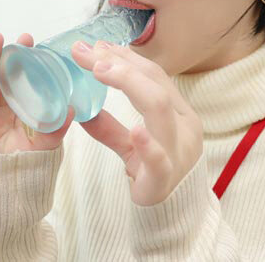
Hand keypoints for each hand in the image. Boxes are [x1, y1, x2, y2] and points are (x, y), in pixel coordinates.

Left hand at [70, 40, 203, 205]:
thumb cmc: (155, 175)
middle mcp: (184, 126)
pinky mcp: (165, 178)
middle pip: (154, 84)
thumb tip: (81, 106)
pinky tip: (134, 130)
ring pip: (159, 109)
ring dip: (129, 84)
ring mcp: (178, 150)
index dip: (125, 58)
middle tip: (88, 52)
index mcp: (179, 113)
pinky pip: (159, 158)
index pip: (154, 75)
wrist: (174, 218)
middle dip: (120, 64)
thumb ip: (109, 126)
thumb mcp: (130, 145)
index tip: (96, 46)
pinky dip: (147, 143)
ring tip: (100, 71)